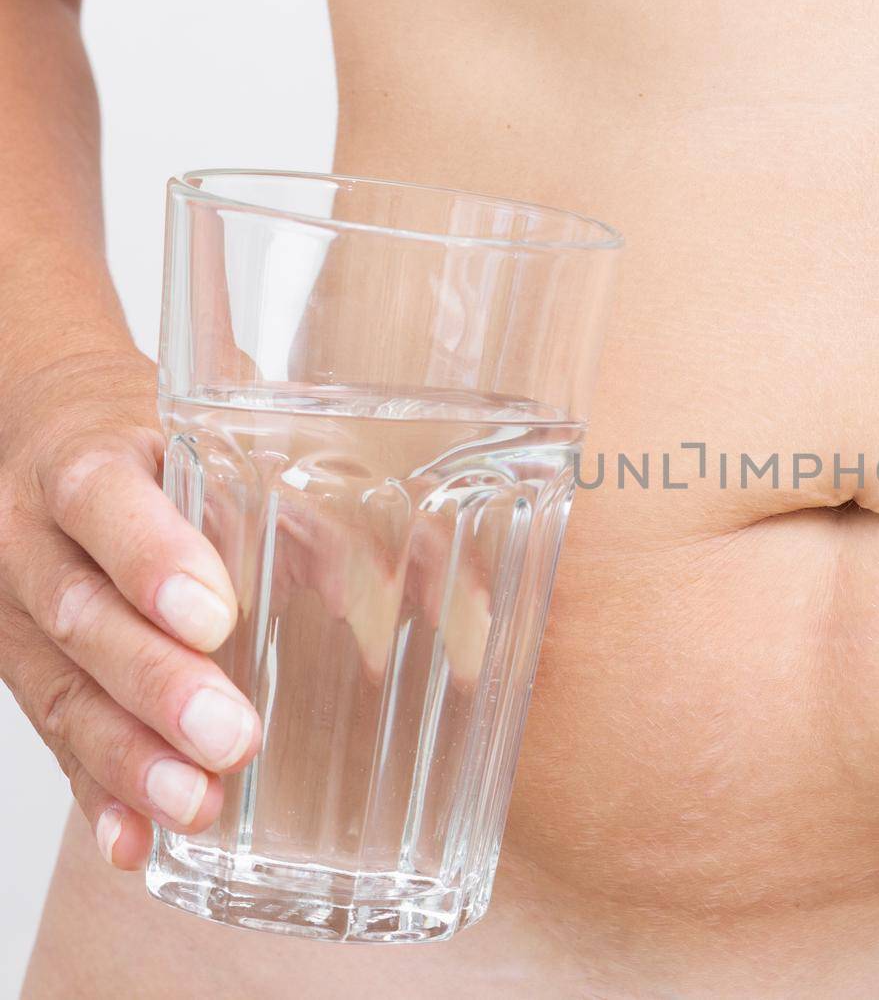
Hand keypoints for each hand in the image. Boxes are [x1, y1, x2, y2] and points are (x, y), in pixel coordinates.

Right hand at [0, 350, 259, 868]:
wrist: (49, 436)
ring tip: (196, 804)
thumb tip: (439, 573)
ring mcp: (22, 616)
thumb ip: (309, 491)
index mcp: (90, 462)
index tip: (215, 613)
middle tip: (232, 734)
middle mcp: (38, 541)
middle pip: (83, 616)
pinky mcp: (32, 674)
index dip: (152, 558)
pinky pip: (55, 742)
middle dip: (158, 683)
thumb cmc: (164, 439)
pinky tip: (136, 842)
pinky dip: (98, 797)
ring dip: (132, 759)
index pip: (104, 502)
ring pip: (63, 692)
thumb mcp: (225, 434)